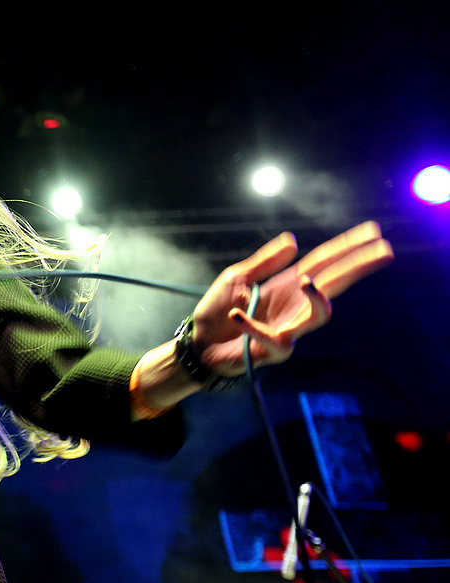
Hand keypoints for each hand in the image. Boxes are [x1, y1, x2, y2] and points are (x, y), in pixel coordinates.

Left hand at [190, 220, 393, 374]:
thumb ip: (264, 262)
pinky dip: (252, 326)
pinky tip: (236, 314)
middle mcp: (295, 306)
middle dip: (358, 266)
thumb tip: (293, 241)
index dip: (348, 247)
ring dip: (318, 298)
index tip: (373, 232)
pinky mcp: (272, 351)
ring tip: (307, 280)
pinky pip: (271, 338)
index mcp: (287, 285)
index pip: (324, 262)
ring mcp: (289, 330)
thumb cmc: (217, 312)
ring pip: (320, 316)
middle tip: (385, 251)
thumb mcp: (236, 279)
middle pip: (335, 283)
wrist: (198, 346)